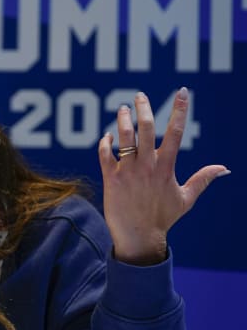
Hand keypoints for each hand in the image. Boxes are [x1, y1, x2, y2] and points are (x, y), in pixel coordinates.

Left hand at [97, 88, 228, 264]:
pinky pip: (104, 154)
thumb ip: (203, 179)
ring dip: (123, 120)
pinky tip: (107, 136)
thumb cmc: (162, 218)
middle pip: (146, 129)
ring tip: (123, 109)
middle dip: (143, 109)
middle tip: (139, 96)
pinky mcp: (111, 178)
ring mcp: (127, 171)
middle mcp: (147, 166)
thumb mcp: (186, 198)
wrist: (138, 237)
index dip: (179, 110)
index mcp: (167, 168)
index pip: (175, 133)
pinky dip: (104, 142)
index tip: (182, 92)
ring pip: (124, 137)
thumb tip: (225, 168)